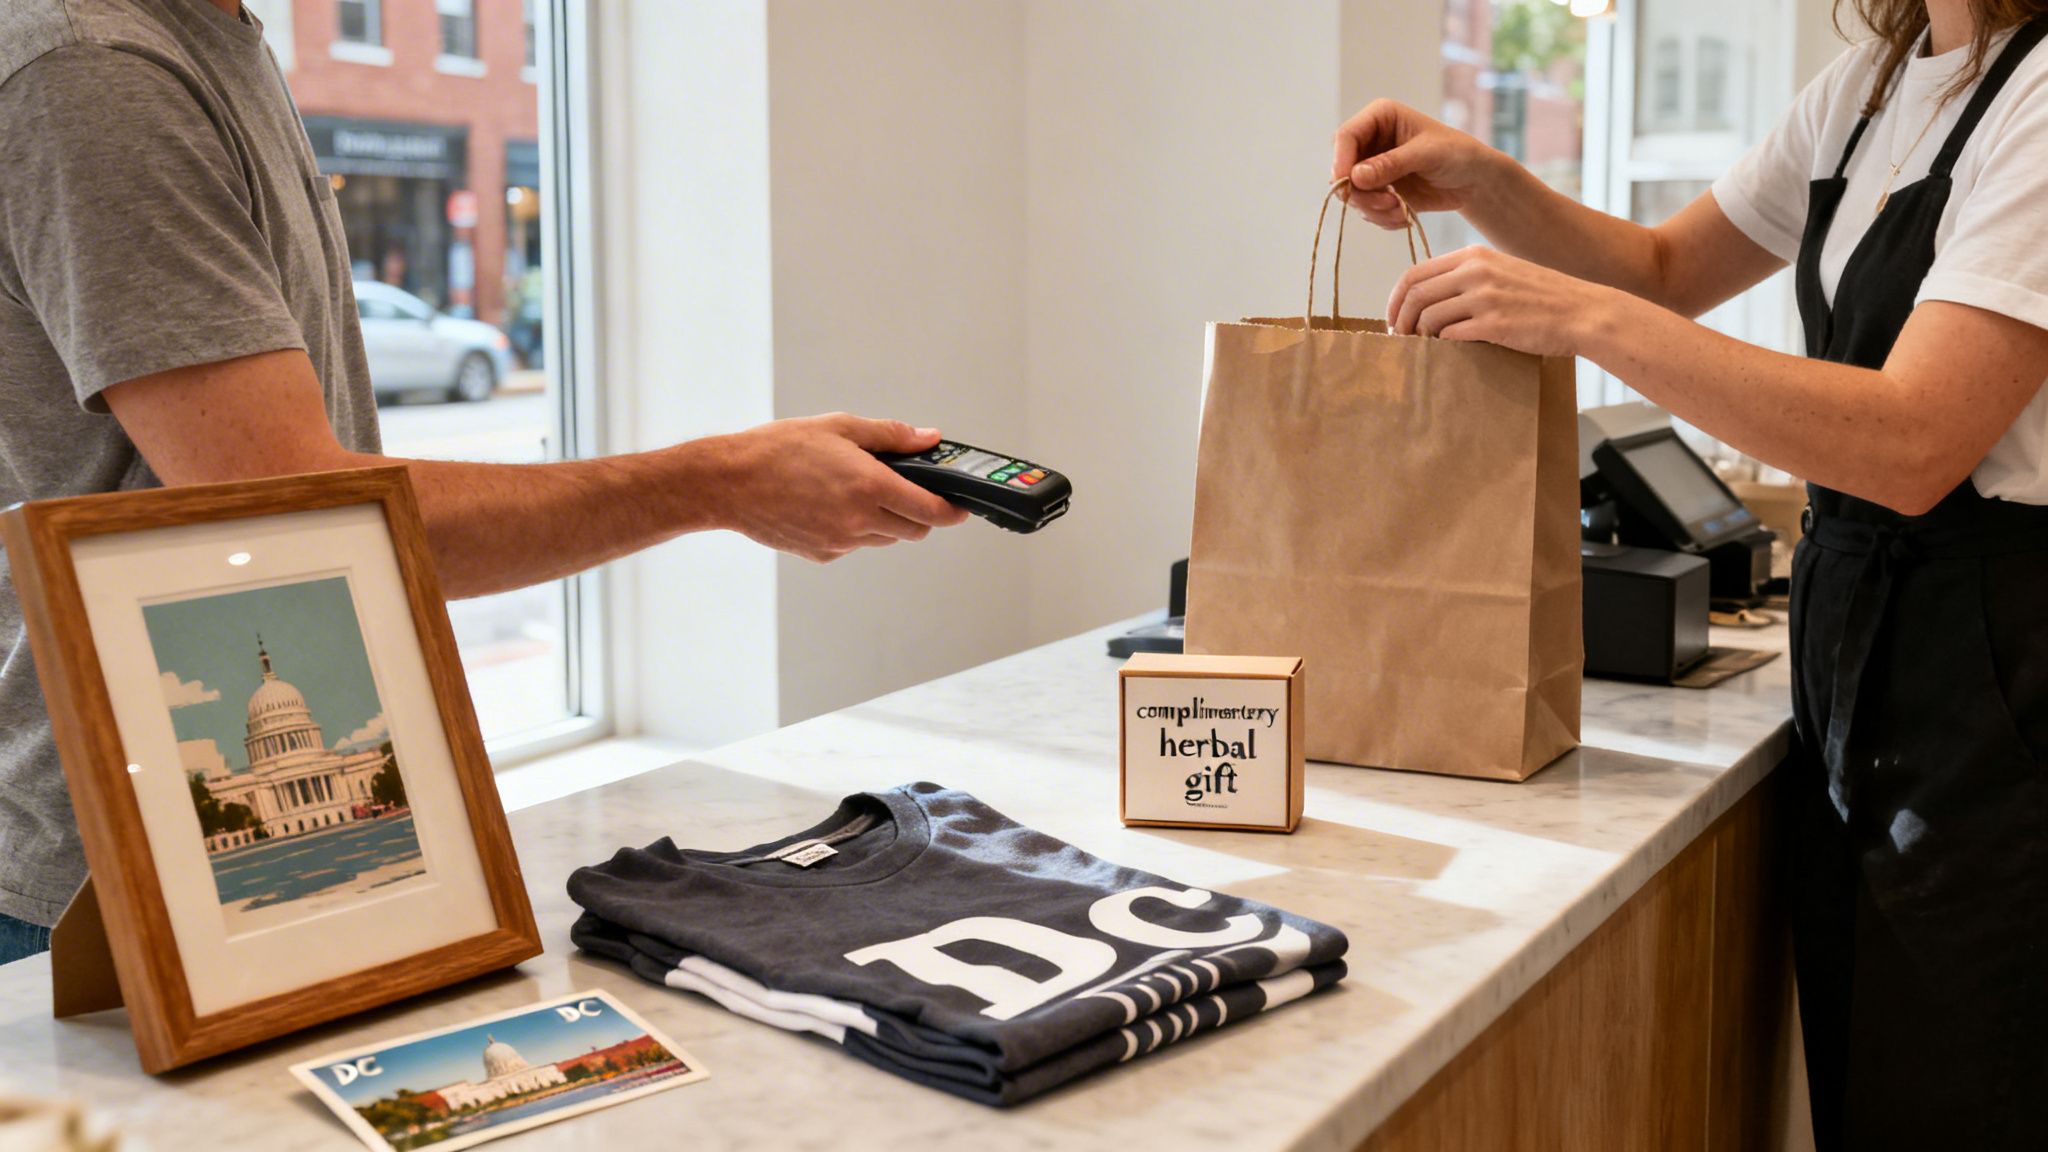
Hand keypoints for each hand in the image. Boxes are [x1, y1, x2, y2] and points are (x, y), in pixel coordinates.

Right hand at [705, 413, 969, 561]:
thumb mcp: (839, 428)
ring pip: (885, 538)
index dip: (952, 510)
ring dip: (887, 520)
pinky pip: (854, 545)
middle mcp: (859, 520)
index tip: (959, 505)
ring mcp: (841, 542)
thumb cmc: (777, 450)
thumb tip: (927, 439)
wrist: (729, 483)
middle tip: (911, 491)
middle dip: (922, 514)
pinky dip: (856, 529)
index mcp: (869, 485)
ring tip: (860, 491)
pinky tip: (831, 505)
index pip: (931, 511)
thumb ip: (890, 436)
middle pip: (914, 530)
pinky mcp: (823, 554)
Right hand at [1331, 99, 1498, 229]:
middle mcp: (1369, 142)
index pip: (1346, 137)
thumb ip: (1392, 163)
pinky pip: (1365, 210)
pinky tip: (1403, 216)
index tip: (1346, 184)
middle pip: (1341, 169)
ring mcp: (1370, 169)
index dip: (1341, 160)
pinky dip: (1381, 218)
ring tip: (1400, 211)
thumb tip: (1356, 176)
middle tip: (1386, 203)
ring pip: (1351, 194)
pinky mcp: (1377, 192)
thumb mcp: (1427, 153)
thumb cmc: (1456, 153)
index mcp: (1379, 119)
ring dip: (1372, 209)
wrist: (1471, 179)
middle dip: (1359, 192)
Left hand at [1387, 245, 1619, 358]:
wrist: (1584, 312)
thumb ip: (1469, 277)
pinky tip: (1444, 352)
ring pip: (1428, 317)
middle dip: (1399, 320)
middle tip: (1399, 338)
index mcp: (1475, 255)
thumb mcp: (1504, 271)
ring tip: (1420, 348)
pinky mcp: (1494, 324)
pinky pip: (1449, 336)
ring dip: (1418, 336)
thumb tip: (1431, 299)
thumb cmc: (1544, 298)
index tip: (1392, 318)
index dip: (1395, 299)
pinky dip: (1440, 346)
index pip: (1415, 273)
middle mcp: (1476, 271)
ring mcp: (1485, 297)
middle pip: (1415, 295)